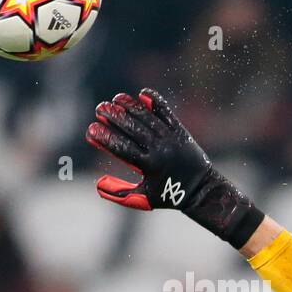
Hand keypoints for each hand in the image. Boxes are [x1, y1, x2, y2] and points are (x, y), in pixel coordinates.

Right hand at [84, 88, 264, 247]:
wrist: (200, 189)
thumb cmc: (168, 195)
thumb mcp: (143, 198)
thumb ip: (119, 193)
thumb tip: (98, 184)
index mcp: (149, 167)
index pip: (122, 149)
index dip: (105, 138)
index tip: (91, 129)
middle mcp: (160, 150)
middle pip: (133, 129)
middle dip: (114, 117)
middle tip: (99, 108)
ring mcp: (171, 139)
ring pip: (148, 118)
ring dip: (131, 106)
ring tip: (116, 98)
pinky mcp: (180, 131)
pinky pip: (167, 113)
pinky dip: (156, 102)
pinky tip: (143, 93)